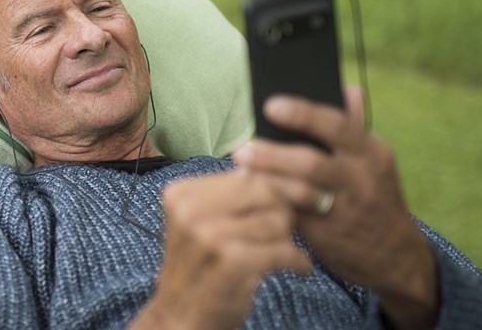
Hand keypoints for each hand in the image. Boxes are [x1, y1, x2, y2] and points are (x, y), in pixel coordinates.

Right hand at [131, 171, 310, 328]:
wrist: (182, 317)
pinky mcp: (231, 263)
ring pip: (279, 220)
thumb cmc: (201, 266)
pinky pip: (285, 250)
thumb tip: (284, 167)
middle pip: (266, 192)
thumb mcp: (202, 222)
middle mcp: (190, 210)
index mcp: (181, 193)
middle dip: (285, 212)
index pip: (247, 174)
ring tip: (280, 252)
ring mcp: (208, 236)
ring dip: (289, 240)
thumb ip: (232, 194)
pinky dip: (298, 261)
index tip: (299, 198)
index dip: (278, 188)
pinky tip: (297, 267)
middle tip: (287, 230)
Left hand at [233, 85, 438, 328]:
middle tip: (242, 148)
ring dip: (267, 180)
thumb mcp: (373, 161)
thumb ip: (355, 126)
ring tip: (240, 169)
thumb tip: (347, 87)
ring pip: (302, 193)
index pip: (338, 126)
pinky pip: (294, 217)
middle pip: (313, 163)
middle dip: (274, 155)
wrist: (395, 255)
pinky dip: (271, 204)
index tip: (270, 104)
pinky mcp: (328, 235)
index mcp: (370, 153)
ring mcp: (345, 210)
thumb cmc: (373, 195)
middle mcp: (361, 179)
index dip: (303, 114)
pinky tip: (249, 195)